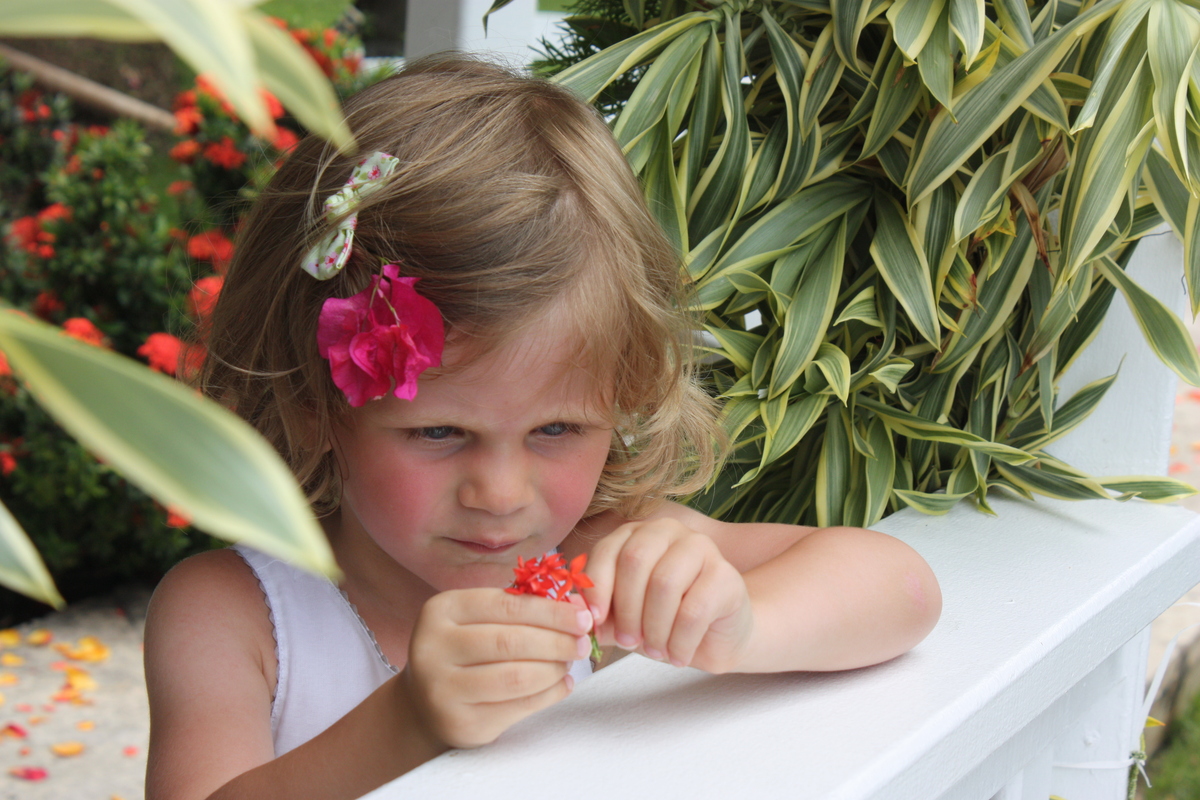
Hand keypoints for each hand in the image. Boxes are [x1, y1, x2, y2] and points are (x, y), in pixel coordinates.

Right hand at [403, 588, 592, 748]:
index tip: (582, 616)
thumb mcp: (479, 619)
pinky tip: (562, 684)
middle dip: (558, 641)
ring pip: (518, 677)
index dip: (551, 611)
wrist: (426, 702)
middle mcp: (434, 648)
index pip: (508, 606)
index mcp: (442, 610)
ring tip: (569, 663)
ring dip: (555, 669)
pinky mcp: (461, 723)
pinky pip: (520, 707)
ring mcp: (443, 689)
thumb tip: (576, 605)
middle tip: (582, 642)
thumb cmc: (464, 650)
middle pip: (512, 642)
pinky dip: (550, 694)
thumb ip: (521, 608)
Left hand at [582, 518, 752, 673]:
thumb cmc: (664, 621)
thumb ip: (600, 613)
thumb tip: (576, 612)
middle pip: (635, 561)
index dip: (596, 589)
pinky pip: (694, 610)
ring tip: (656, 652)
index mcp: (638, 533)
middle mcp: (669, 530)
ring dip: (654, 629)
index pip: (607, 550)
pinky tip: (678, 656)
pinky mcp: (726, 575)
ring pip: (664, 584)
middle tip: (628, 643)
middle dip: (626, 611)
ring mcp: (701, 548)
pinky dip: (679, 642)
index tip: (594, 623)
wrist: (717, 635)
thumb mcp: (624, 617)